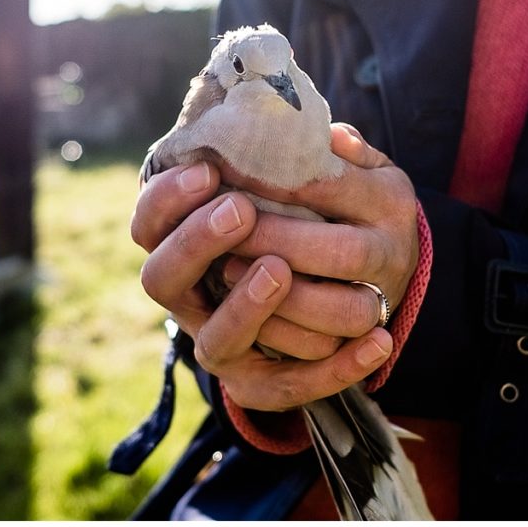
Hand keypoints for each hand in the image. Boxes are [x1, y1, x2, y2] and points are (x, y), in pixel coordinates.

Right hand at [130, 155, 397, 410]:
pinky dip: (336, 369)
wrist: (320, 293)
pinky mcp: (264, 384)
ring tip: (279, 271)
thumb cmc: (303, 223)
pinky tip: (380, 342)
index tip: (209, 170)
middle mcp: (192, 300)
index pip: (147, 226)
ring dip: (247, 308)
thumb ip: (299, 163)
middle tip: (239, 211)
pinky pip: (291, 388)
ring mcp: (224, 346)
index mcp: (180, 245)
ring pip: (219, 342)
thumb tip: (337, 140)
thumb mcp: (294, 187)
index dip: (167, 200)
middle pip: (162, 282)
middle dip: (196, 244)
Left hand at [220, 120, 420, 349]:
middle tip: (228, 226)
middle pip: (343, 252)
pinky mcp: (361, 340)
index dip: (279, 183)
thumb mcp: (357, 165)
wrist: (391, 255)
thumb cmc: (352, 201)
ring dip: (280, 296)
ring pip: (341, 310)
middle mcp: (394, 251)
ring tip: (230, 270)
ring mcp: (382, 299)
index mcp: (390, 199)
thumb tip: (328, 137)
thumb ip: (339, 149)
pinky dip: (288, 339)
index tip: (231, 173)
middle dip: (277, 240)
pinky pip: (330, 353)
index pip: (335, 187)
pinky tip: (250, 319)